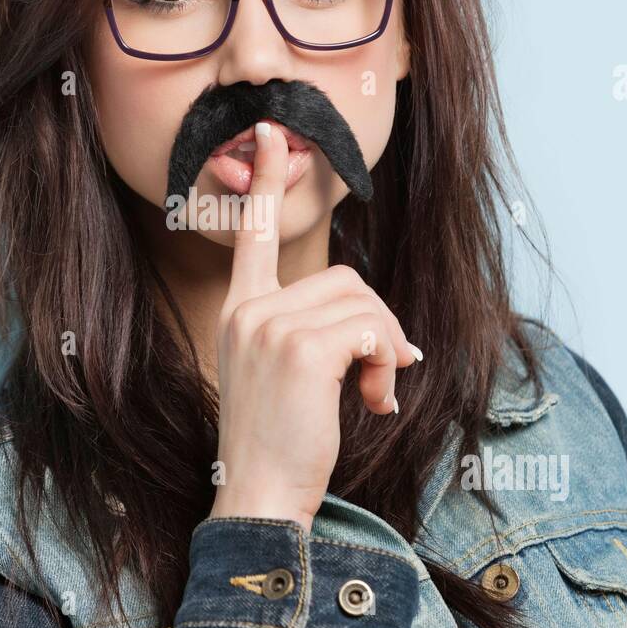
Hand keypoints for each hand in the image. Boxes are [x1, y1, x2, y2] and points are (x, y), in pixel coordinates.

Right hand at [209, 121, 420, 531]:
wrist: (259, 495)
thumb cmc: (277, 443)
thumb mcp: (282, 376)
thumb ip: (311, 334)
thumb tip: (384, 329)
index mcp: (240, 311)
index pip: (253, 234)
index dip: (265, 180)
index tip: (272, 133)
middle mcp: (249, 310)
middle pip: (344, 278)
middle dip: (377, 325)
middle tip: (380, 375)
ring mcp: (271, 326)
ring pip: (363, 303)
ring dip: (385, 350)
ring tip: (372, 394)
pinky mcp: (301, 348)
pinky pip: (371, 329)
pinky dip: (386, 364)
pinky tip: (373, 401)